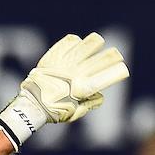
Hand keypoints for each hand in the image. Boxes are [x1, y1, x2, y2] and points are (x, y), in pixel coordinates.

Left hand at [0, 32, 128, 148]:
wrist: (31, 105)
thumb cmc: (54, 112)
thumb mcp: (74, 113)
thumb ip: (90, 104)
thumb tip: (101, 95)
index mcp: (81, 89)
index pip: (104, 77)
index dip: (116, 71)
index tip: (123, 68)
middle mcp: (74, 75)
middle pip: (98, 61)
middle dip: (110, 57)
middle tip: (116, 54)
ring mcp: (63, 65)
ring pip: (84, 47)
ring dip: (93, 43)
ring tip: (98, 41)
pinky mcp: (52, 59)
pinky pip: (66, 44)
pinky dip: (74, 42)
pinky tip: (78, 42)